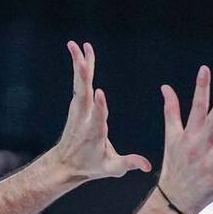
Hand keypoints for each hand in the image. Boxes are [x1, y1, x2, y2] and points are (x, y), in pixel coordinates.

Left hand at [47, 41, 150, 181]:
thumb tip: (148, 166)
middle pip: (83, 94)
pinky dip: (81, 66)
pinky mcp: (77, 104)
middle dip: (82, 77)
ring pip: (80, 84)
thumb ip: (129, 164)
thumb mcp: (111, 169)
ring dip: (80, 64)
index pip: (97, 117)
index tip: (99, 93)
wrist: (64, 164)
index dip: (99, 106)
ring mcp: (78, 110)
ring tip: (78, 45)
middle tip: (80, 57)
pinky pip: (79, 82)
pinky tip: (82, 50)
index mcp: (94, 132)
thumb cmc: (90, 166)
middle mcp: (84, 118)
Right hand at [157, 66, 212, 213]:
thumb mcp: (170, 137)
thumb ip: (171, 111)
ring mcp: (207, 164)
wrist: (172, 199)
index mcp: (189, 135)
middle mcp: (198, 147)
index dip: (201, 88)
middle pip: (210, 124)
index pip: (196, 107)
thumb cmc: (175, 164)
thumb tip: (166, 87)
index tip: (205, 70)